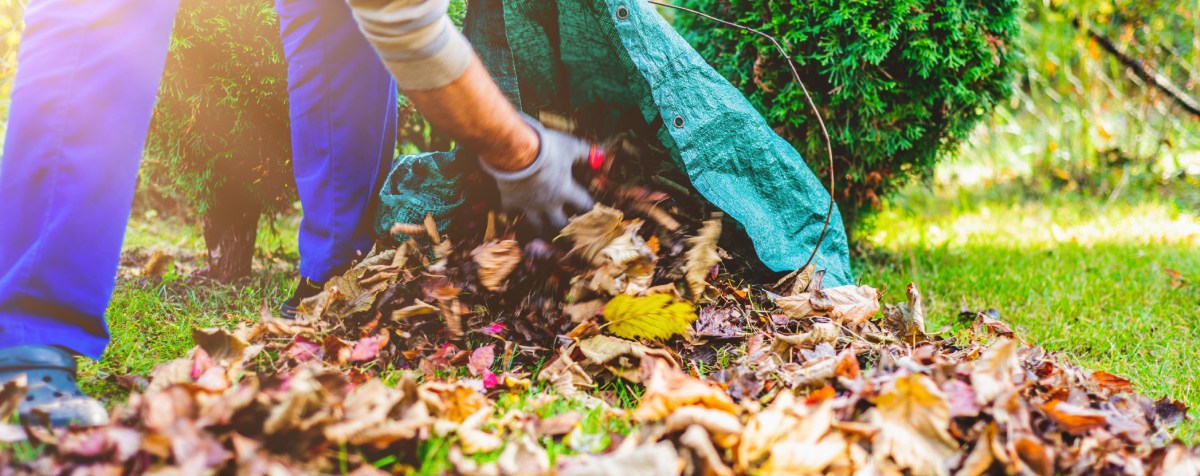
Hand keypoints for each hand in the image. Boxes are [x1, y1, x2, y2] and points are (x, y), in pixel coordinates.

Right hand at [480, 115, 595, 232]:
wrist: (513, 151)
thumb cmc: (545, 148)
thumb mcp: (569, 146)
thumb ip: (585, 152)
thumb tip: (601, 153)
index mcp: (564, 190)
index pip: (584, 205)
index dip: (590, 209)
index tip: (593, 213)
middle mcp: (548, 202)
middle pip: (560, 223)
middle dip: (566, 228)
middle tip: (569, 232)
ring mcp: (528, 205)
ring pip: (537, 225)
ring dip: (541, 229)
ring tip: (544, 232)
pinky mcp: (510, 200)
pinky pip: (510, 211)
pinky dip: (511, 211)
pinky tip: (511, 212)